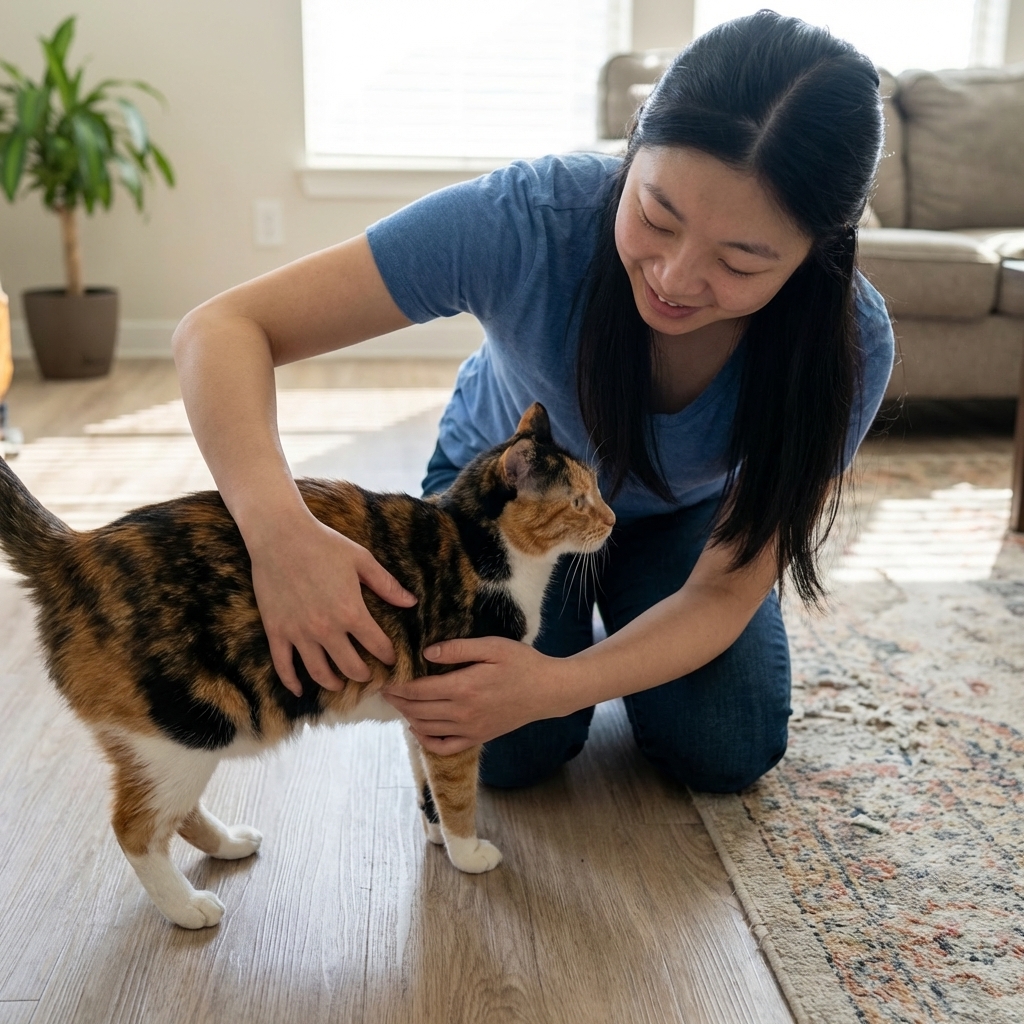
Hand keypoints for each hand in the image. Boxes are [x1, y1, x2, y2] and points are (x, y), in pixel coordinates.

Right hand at [248, 508, 416, 695]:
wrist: (280, 536)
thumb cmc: (324, 544)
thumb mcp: (362, 560)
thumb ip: (386, 585)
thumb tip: (411, 603)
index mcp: (351, 612)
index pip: (377, 646)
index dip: (388, 656)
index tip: (391, 660)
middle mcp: (326, 629)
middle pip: (350, 667)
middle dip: (364, 675)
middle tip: (368, 675)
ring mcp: (299, 633)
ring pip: (319, 673)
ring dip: (333, 682)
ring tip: (340, 682)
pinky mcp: (276, 631)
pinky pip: (283, 666)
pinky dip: (291, 682)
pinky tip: (299, 690)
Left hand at [383, 637, 571, 754]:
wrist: (548, 691)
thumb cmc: (522, 663)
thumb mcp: (492, 647)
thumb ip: (458, 648)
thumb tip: (427, 653)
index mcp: (464, 687)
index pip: (418, 690)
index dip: (398, 686)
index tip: (385, 678)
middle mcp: (463, 713)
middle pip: (417, 710)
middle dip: (397, 700)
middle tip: (385, 689)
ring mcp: (470, 729)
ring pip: (426, 728)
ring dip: (407, 716)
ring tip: (398, 703)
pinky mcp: (478, 738)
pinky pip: (444, 746)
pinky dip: (425, 739)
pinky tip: (418, 727)